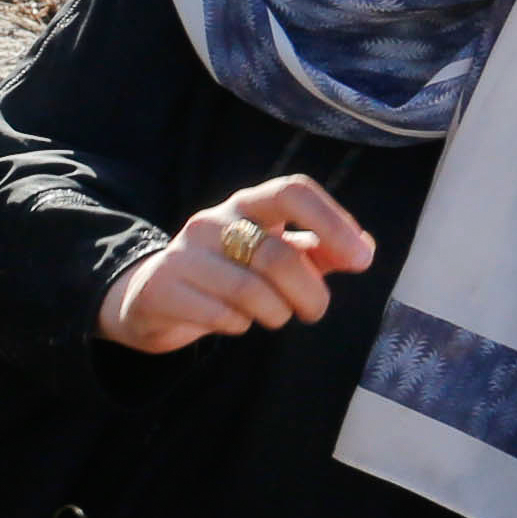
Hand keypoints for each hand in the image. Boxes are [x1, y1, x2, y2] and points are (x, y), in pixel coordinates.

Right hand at [100, 176, 375, 352]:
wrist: (152, 298)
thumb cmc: (227, 275)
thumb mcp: (273, 256)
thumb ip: (319, 251)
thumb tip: (364, 250)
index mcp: (246, 205)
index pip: (293, 191)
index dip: (332, 221)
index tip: (361, 260)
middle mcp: (213, 221)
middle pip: (277, 255)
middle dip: (309, 293)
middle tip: (314, 312)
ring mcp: (183, 254)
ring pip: (250, 291)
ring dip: (276, 314)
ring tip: (274, 317)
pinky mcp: (162, 289)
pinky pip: (220, 315)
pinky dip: (239, 325)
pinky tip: (235, 322)